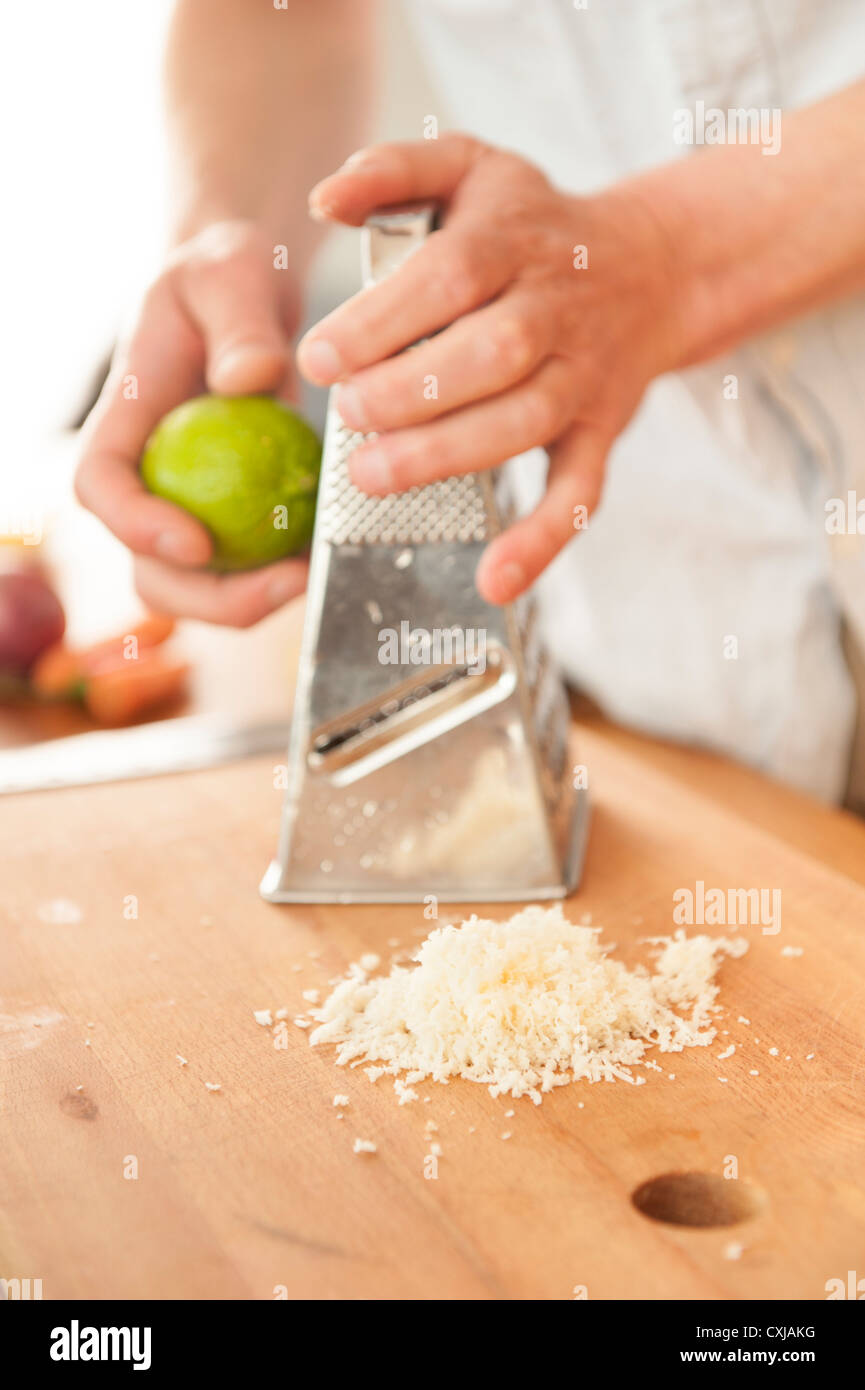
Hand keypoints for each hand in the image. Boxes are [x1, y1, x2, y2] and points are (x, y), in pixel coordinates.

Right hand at [75, 221, 308, 626]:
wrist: (246, 299)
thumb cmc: (224, 277)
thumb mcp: (230, 274)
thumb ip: (239, 322)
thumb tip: (247, 381)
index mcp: (123, 421)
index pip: (101, 487)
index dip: (136, 526)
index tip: (195, 541)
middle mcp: (149, 479)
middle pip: (150, 568)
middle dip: (208, 598)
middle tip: (282, 582)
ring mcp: (190, 507)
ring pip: (200, 587)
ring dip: (252, 601)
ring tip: (311, 574)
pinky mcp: (237, 518)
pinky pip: (252, 568)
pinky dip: (285, 576)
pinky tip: (326, 555)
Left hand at [297, 135, 682, 603]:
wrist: (649, 265)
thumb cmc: (531, 224)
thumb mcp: (468, 166)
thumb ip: (391, 170)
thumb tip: (322, 199)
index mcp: (513, 241)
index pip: (448, 279)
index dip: (383, 322)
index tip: (319, 359)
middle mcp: (555, 310)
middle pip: (491, 354)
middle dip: (412, 392)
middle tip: (346, 416)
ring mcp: (583, 377)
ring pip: (526, 422)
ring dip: (450, 455)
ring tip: (372, 478)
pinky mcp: (601, 431)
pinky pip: (582, 490)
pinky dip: (544, 540)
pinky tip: (495, 581)